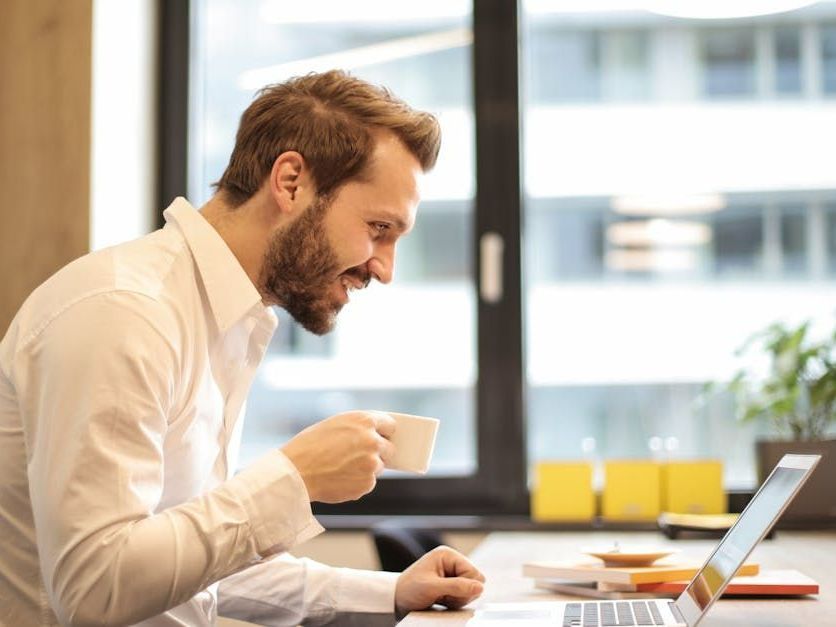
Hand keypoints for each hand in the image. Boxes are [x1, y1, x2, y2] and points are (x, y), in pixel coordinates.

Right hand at [281, 411, 395, 502]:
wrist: (296, 472)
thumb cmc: (309, 446)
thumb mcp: (335, 424)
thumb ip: (358, 428)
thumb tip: (376, 435)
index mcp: (364, 421)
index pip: (389, 425)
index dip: (384, 431)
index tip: (382, 436)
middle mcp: (372, 441)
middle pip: (389, 448)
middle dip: (378, 452)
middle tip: (359, 456)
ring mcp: (372, 463)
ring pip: (378, 467)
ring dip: (366, 468)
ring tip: (341, 467)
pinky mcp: (367, 483)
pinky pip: (368, 482)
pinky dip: (358, 482)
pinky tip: (339, 478)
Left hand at [394, 546, 485, 616]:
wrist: (396, 599)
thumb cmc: (409, 590)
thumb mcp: (432, 588)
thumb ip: (457, 587)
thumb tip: (480, 587)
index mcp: (447, 555)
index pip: (473, 572)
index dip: (465, 586)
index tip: (447, 592)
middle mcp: (451, 561)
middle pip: (475, 581)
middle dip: (462, 593)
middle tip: (443, 596)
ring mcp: (451, 572)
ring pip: (471, 589)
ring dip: (458, 598)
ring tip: (440, 598)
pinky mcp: (450, 583)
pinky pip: (464, 595)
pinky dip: (455, 601)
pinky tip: (442, 600)